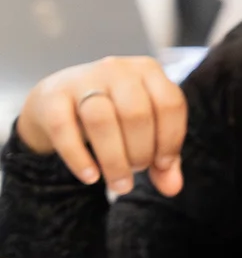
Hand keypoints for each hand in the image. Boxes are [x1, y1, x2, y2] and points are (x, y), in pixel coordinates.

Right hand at [16, 56, 186, 195]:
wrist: (56, 100)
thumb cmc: (113, 115)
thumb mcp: (144, 131)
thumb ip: (164, 159)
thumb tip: (173, 188)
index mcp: (148, 70)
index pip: (170, 103)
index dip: (170, 139)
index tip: (163, 165)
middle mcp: (117, 68)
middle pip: (136, 114)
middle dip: (141, 152)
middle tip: (136, 172)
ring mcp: (82, 79)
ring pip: (101, 120)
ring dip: (114, 159)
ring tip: (119, 183)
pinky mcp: (52, 97)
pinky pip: (65, 130)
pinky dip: (79, 158)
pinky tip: (91, 177)